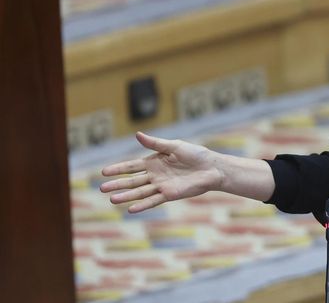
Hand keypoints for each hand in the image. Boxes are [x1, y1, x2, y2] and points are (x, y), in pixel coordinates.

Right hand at [100, 132, 221, 212]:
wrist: (212, 167)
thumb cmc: (195, 154)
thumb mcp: (174, 146)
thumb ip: (155, 143)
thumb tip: (137, 134)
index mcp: (154, 162)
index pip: (131, 166)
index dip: (118, 169)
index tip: (103, 172)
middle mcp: (155, 175)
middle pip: (132, 181)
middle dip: (117, 184)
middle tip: (102, 188)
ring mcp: (161, 186)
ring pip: (140, 192)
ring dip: (126, 196)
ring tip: (112, 199)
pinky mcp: (170, 194)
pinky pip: (153, 201)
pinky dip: (143, 205)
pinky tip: (131, 209)